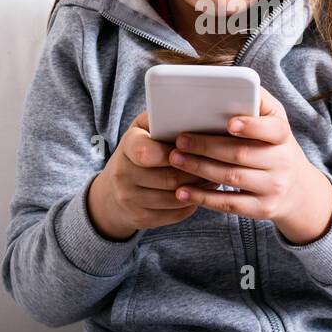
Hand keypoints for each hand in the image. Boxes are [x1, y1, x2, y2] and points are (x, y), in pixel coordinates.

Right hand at [87, 109, 213, 239]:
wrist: (112, 192)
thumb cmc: (138, 151)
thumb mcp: (144, 130)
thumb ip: (163, 120)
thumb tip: (197, 113)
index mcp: (126, 146)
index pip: (146, 152)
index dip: (173, 153)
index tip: (191, 148)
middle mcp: (123, 174)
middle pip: (169, 178)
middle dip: (197, 172)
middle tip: (218, 166)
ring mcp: (130, 199)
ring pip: (176, 198)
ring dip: (200, 189)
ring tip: (216, 177)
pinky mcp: (140, 218)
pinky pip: (175, 214)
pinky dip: (192, 203)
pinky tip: (202, 193)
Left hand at [166, 86, 331, 242]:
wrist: (297, 189)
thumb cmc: (274, 145)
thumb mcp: (274, 121)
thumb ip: (257, 102)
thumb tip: (232, 82)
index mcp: (283, 135)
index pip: (273, 129)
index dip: (251, 126)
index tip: (229, 123)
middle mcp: (282, 162)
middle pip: (241, 154)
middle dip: (206, 147)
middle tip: (180, 141)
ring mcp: (273, 188)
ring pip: (232, 178)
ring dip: (199, 169)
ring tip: (174, 160)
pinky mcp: (262, 209)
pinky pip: (229, 204)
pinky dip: (203, 197)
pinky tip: (182, 191)